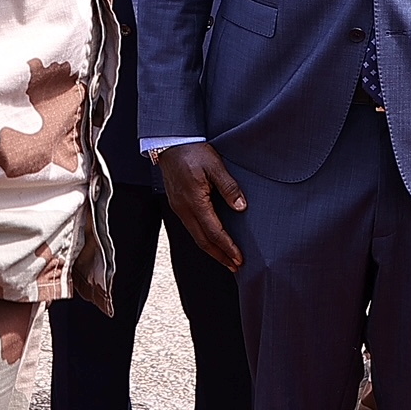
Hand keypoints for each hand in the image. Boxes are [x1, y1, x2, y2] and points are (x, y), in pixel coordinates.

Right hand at [155, 143, 245, 272]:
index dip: (227, 247)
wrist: (170, 143)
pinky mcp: (178, 204)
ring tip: (226, 259)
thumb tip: (241, 207)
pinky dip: (203, 239)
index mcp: (194, 201)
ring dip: (211, 250)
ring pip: (195, 236)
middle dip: (220, 256)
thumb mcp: (215, 165)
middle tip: (235, 267)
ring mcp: (179, 208)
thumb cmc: (193, 151)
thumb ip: (228, 187)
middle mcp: (184, 208)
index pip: (213, 231)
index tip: (239, 258)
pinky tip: (211, 240)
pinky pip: (191, 228)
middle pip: (203, 241)